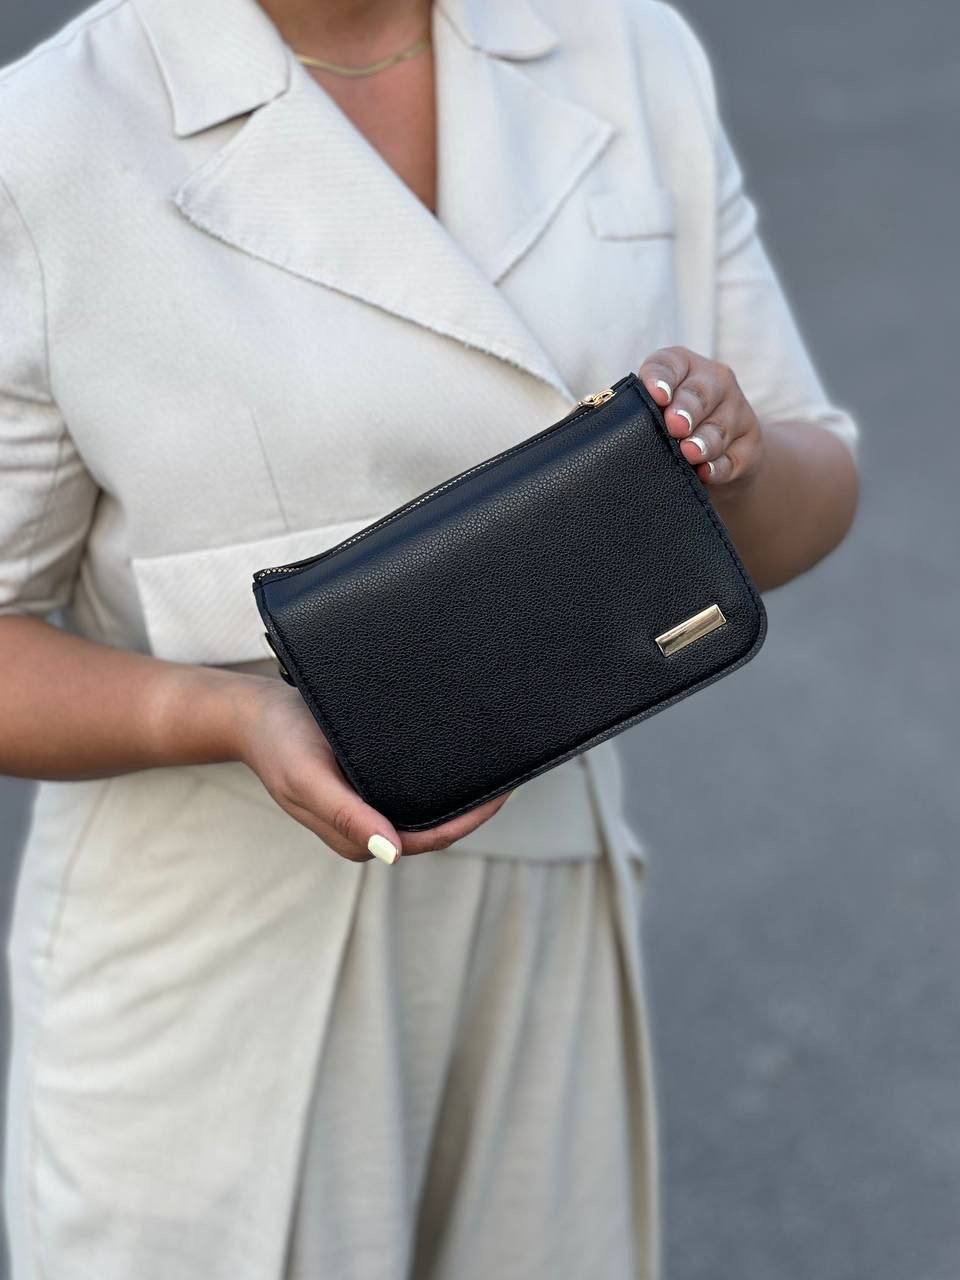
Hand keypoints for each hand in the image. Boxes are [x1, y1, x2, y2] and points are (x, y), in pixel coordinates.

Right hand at [233, 675, 510, 863]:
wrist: (253, 711)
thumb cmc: (278, 742)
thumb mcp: (307, 779)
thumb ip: (347, 816)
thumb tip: (393, 853)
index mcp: (358, 838)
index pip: (430, 840)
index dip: (470, 821)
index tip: (503, 794)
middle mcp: (370, 826)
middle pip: (436, 827)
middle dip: (475, 808)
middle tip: (512, 772)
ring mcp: (370, 805)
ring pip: (428, 807)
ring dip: (462, 791)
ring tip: (498, 762)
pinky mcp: (370, 782)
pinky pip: (415, 786)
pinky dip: (442, 775)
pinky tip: (464, 753)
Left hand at [638, 346, 764, 497]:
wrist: (716, 462)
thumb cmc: (668, 432)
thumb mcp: (652, 415)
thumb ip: (632, 412)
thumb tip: (596, 417)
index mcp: (683, 367)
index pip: (670, 364)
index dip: (661, 378)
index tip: (655, 396)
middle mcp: (714, 382)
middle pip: (702, 392)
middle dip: (688, 408)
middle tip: (674, 426)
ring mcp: (737, 412)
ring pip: (720, 426)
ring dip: (704, 441)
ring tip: (690, 453)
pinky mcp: (750, 445)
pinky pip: (736, 457)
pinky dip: (720, 467)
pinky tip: (707, 473)